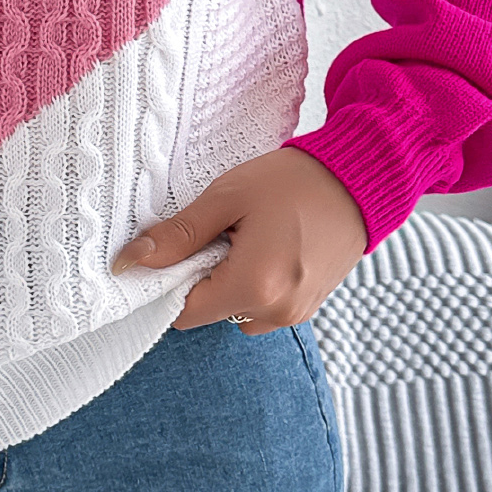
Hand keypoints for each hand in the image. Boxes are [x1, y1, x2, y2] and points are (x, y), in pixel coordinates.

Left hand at [110, 146, 367, 333]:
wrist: (361, 178)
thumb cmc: (295, 181)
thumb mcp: (227, 198)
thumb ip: (177, 236)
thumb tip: (129, 263)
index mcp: (254, 286)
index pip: (183, 312)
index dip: (169, 282)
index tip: (178, 248)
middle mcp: (277, 311)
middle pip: (209, 312)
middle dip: (202, 277)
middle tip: (220, 232)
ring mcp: (297, 313)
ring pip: (235, 311)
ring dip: (229, 282)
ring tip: (247, 238)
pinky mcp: (308, 306)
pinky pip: (262, 307)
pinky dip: (254, 283)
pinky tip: (267, 246)